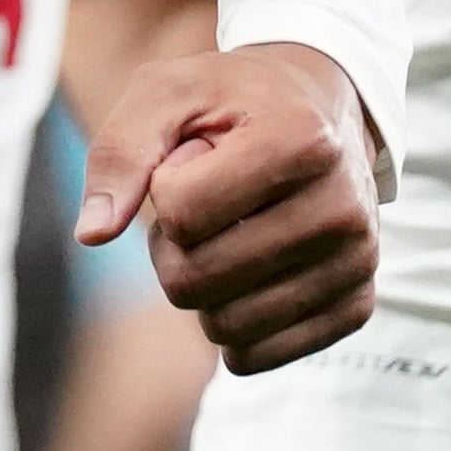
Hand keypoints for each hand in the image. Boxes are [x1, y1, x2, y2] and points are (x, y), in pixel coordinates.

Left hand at [76, 39, 376, 374]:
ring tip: (228, 234)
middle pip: (197, 280)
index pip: (182, 213)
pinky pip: (261, 357)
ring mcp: (357, 262)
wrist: (324, 105)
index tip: (191, 161)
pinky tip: (250, 274)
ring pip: (226, 328)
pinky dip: (234, 325)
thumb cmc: (234, 97)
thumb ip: (119, 153)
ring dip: (202, 288)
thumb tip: (91, 234)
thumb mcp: (166, 92)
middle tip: (200, 208)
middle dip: (173, 248)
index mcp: (299, 140)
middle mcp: (342, 207)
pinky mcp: (359, 306)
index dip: (163, 191)